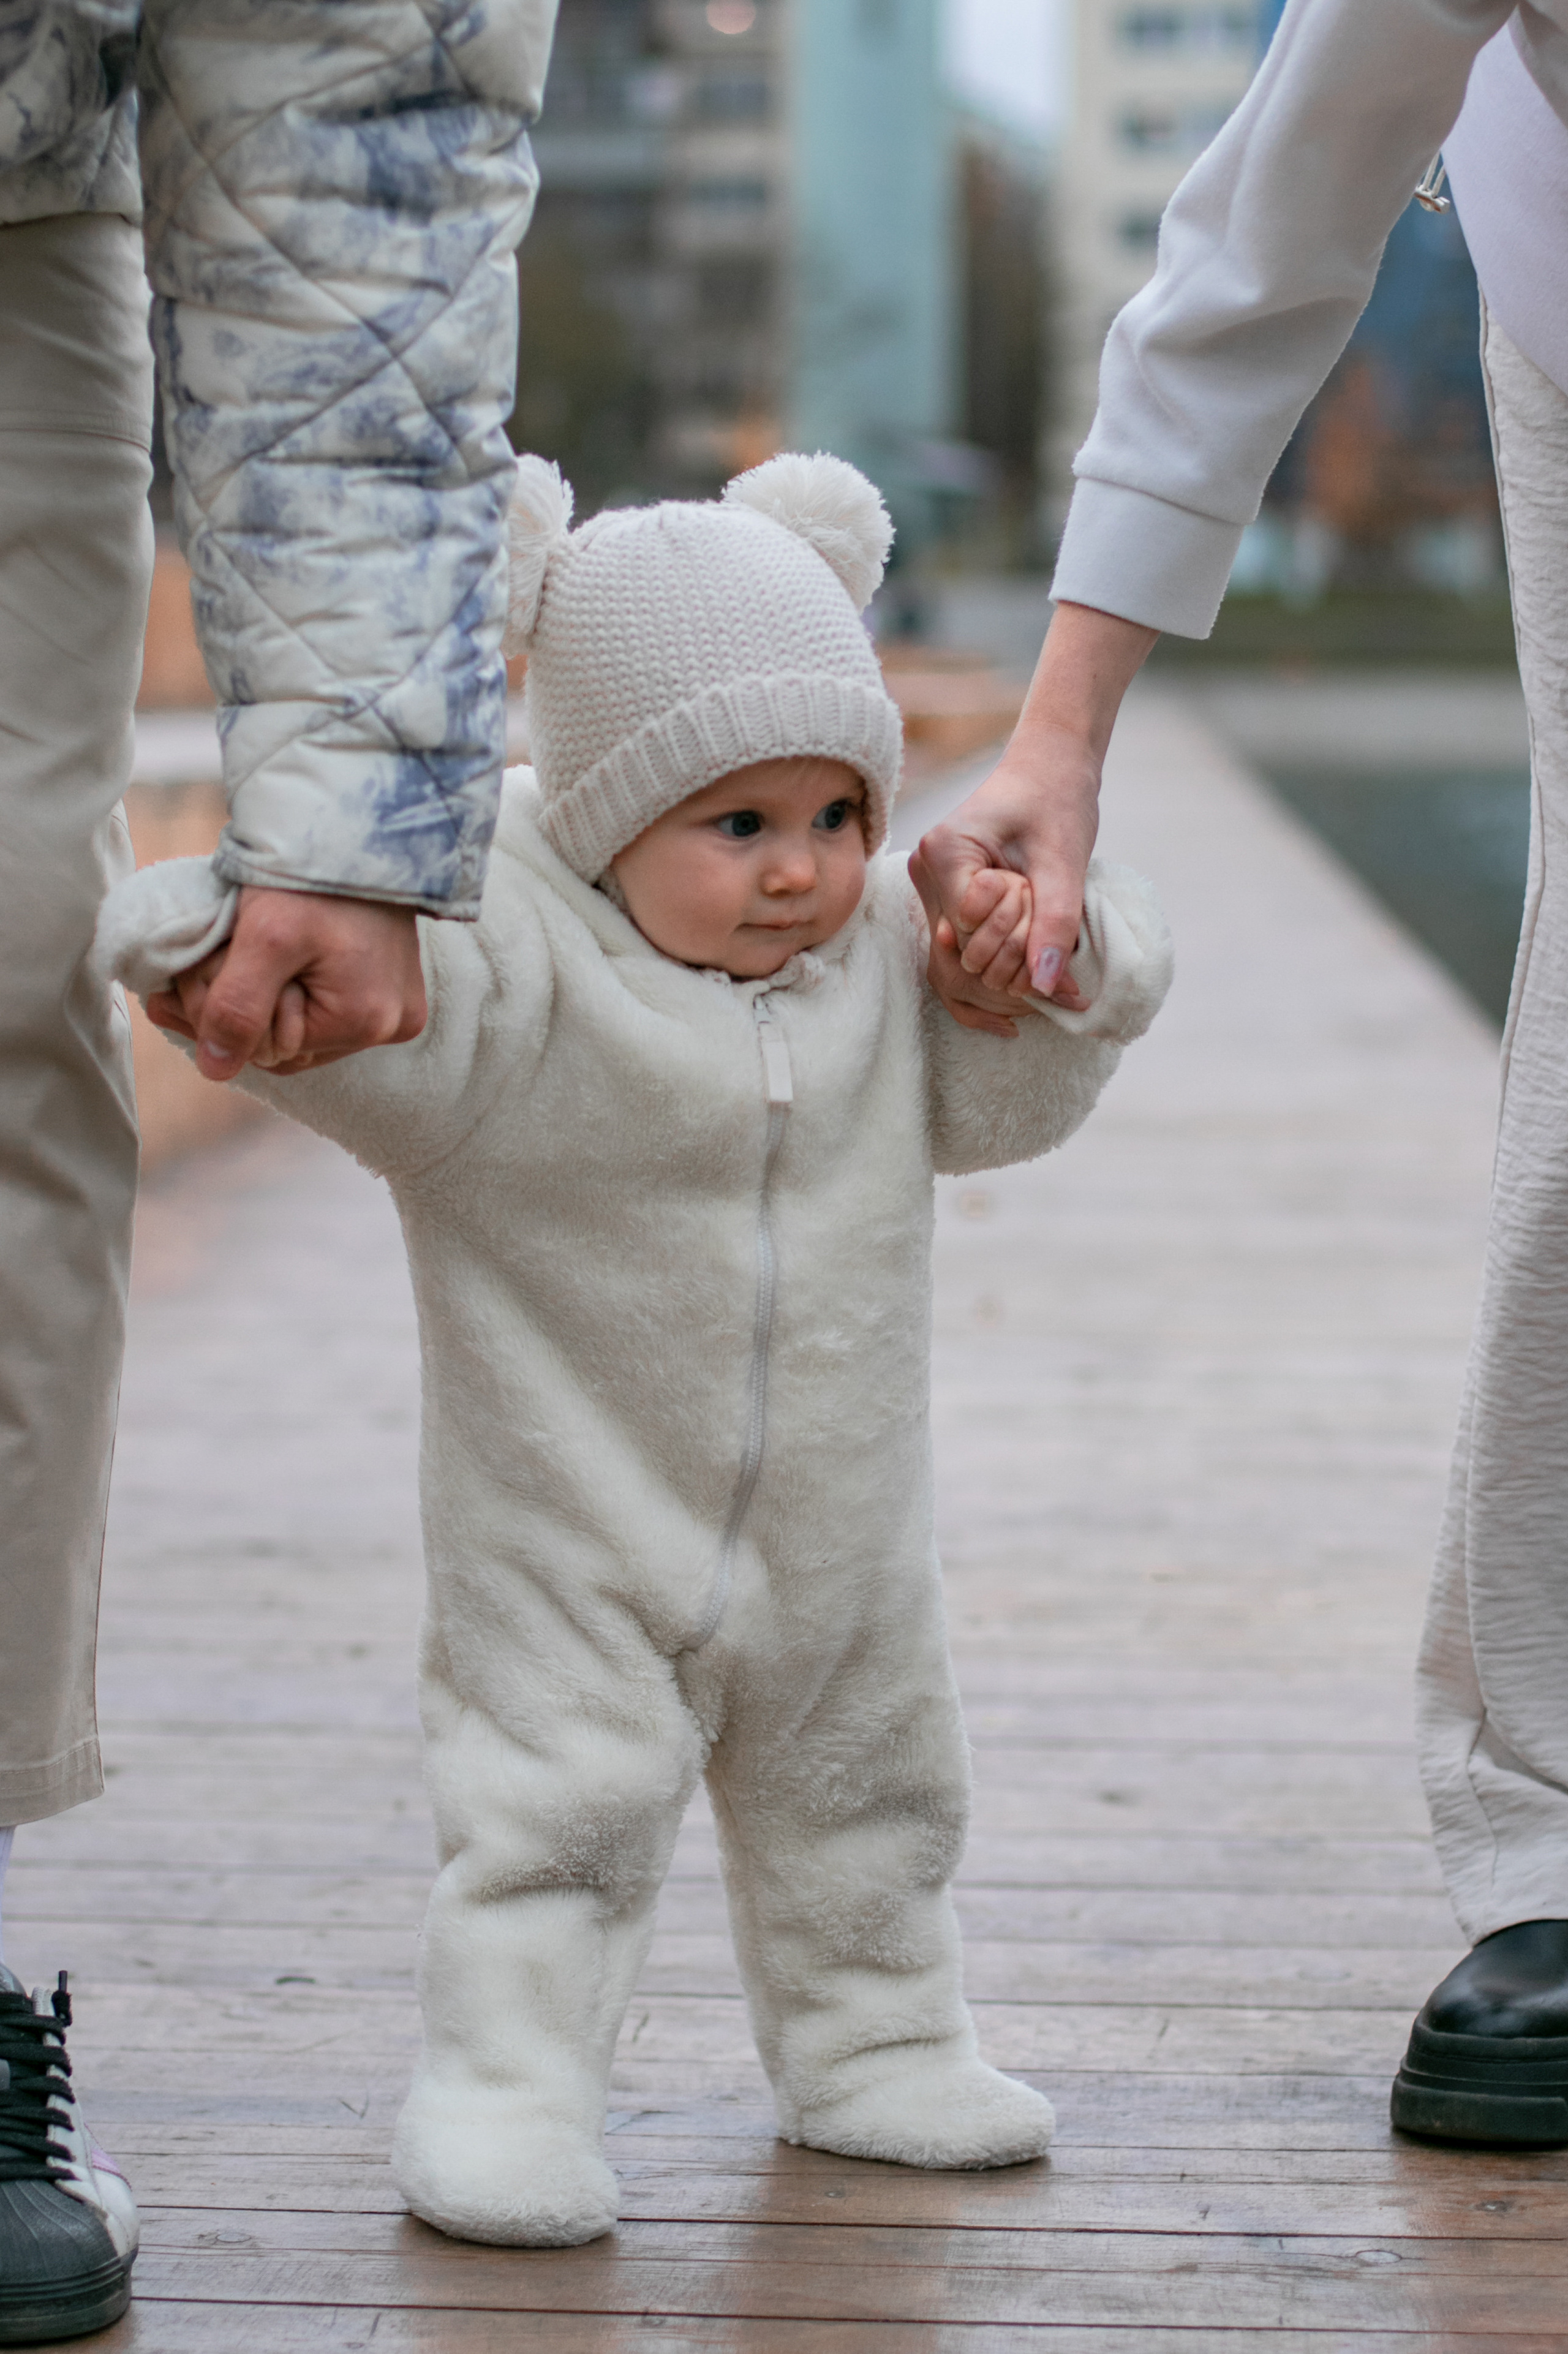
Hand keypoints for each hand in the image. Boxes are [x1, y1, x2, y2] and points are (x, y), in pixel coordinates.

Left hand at [146, 887, 426, 1079]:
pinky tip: (252, 962)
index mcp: (366, 1020)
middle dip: (233, 1009)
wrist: (360, 821)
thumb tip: (216, 1069)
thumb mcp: (267, 937)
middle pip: (287, 1042)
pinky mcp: (392, 987)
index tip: (184, 979)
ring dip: (255, 999)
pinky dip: (284, 987)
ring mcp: (395, 1007)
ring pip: (301, 1024)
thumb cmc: (317, 874)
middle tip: (184, 974)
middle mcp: (389, 1025)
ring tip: (212, 962)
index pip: (270, 1051)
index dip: (220, 1019)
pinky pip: (323, 1006)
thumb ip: (238, 1007)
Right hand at [912, 602, 1156, 1030]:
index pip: (970, 931)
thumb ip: (1055, 922)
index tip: (1046, 908)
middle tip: (1055, 939)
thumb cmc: (1058, 800)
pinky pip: (956, 954)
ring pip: (954, 963)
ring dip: (1003, 972)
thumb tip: (1045, 986)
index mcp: (945, 852)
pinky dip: (990, 974)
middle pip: (959, 953)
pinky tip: (1015, 1008)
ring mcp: (929, 888)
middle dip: (1012, 960)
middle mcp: (925, 872)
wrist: (1049, 769)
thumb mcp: (1065, 861)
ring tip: (1044, 968)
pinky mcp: (944, 898)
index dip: (1015, 937)